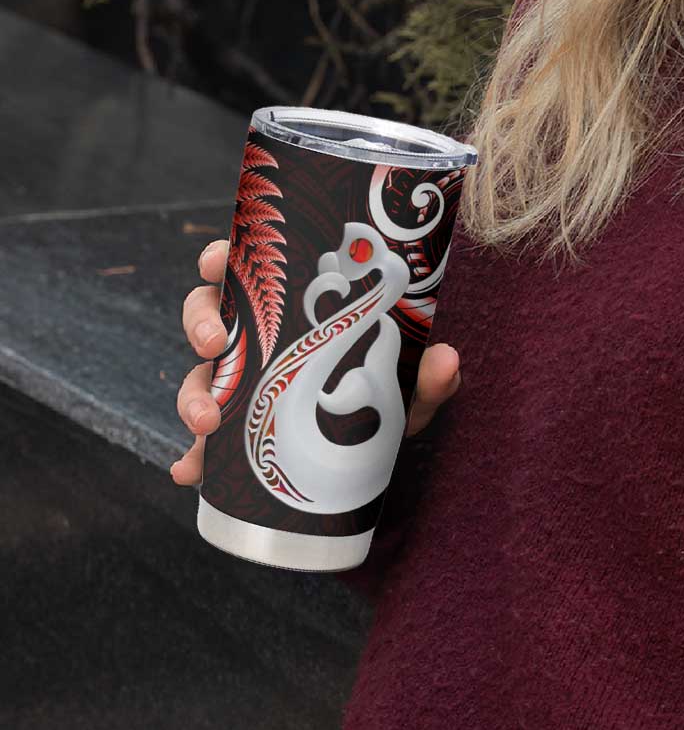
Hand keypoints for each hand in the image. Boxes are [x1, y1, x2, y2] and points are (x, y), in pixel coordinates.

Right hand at [169, 239, 461, 484]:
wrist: (373, 456)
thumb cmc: (384, 399)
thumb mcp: (407, 388)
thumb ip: (428, 376)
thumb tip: (447, 360)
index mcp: (290, 309)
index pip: (249, 270)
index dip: (222, 258)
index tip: (217, 260)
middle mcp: (259, 339)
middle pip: (208, 314)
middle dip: (201, 325)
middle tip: (215, 344)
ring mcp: (242, 384)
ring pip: (200, 375)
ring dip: (193, 393)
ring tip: (206, 422)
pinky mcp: (235, 432)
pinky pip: (203, 443)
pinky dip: (192, 457)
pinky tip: (190, 472)